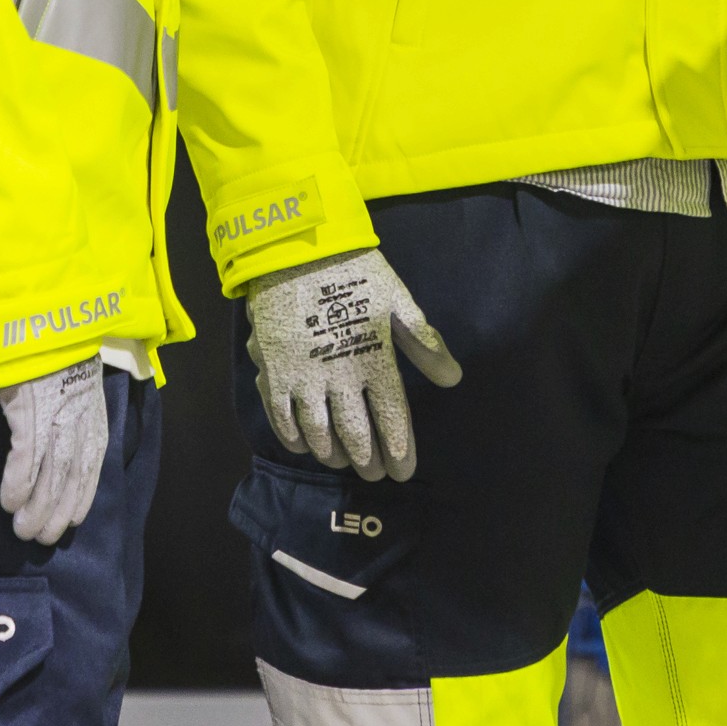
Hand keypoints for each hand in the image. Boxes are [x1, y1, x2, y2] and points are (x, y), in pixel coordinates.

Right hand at [0, 358, 107, 545]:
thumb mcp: (74, 382)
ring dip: (37, 508)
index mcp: (92, 415)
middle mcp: (79, 421)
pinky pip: (25, 457)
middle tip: (40, 539)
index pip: (91, 466)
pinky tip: (8, 503)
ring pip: (51, 475)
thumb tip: (62, 438)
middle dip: (56, 512)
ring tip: (22, 531)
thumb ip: (73, 410)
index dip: (80, 497)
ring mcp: (56, 417)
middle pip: (71, 477)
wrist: (39, 318)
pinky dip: (18, 484)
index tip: (71, 523)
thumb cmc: (51, 351)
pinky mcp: (30, 411)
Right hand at [244, 247, 461, 480]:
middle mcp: (340, 377)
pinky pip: (282, 419)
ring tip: (344, 462)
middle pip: (356, 435)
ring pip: (319, 435)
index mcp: (375, 359)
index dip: (400, 450)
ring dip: (334, 454)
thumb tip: (453, 379)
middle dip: (369, 461)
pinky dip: (294, 439)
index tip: (404, 472)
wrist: (296, 250)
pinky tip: (305, 446)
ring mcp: (303, 378)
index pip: (392, 418)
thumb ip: (423, 342)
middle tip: (375, 474)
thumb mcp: (397, 300)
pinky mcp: (273, 373)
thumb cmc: (355, 274)